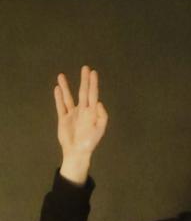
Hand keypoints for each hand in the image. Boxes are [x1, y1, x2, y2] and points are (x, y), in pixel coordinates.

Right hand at [55, 66, 107, 181]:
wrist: (77, 152)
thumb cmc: (89, 142)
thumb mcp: (99, 129)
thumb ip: (102, 116)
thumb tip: (99, 102)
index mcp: (92, 113)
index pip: (93, 95)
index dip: (93, 84)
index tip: (93, 72)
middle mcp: (82, 111)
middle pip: (83, 93)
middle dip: (84, 81)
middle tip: (85, 68)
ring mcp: (72, 114)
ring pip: (68, 97)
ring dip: (66, 86)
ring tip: (61, 76)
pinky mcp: (63, 119)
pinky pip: (60, 106)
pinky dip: (58, 97)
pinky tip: (57, 89)